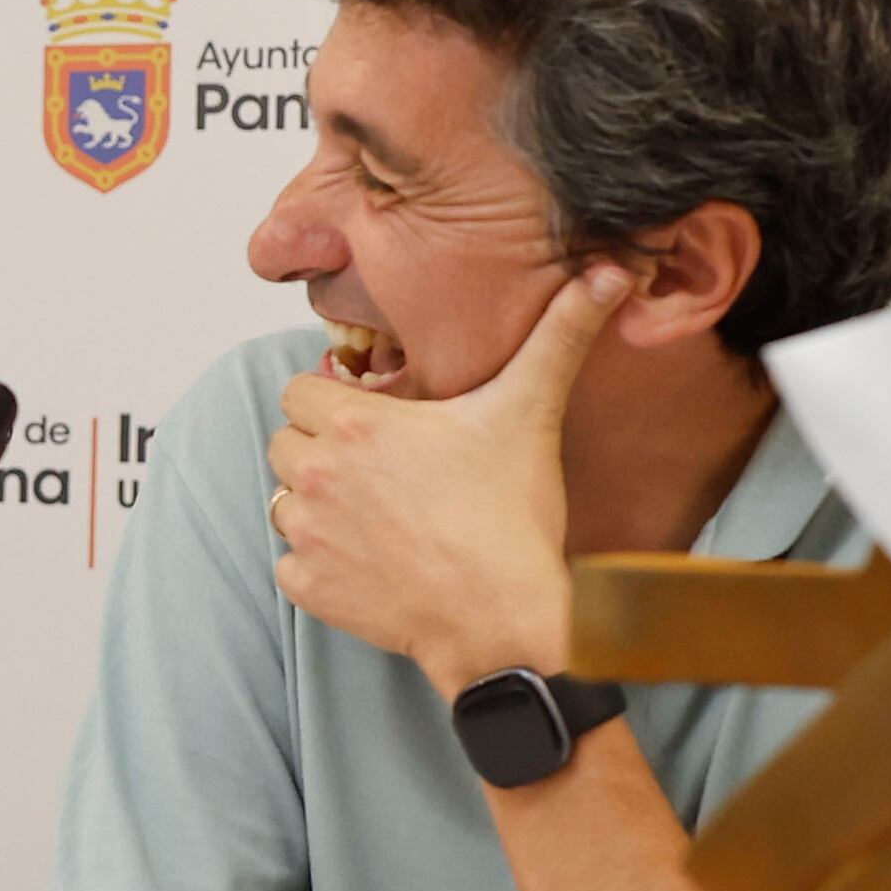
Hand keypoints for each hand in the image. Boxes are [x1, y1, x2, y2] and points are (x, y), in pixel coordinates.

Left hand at [265, 262, 625, 687]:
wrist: (503, 618)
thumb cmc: (511, 518)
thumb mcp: (531, 411)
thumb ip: (559, 335)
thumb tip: (607, 272)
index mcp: (355, 425)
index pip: (297, 391)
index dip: (331, 402)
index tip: (372, 422)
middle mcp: (317, 474)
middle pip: (285, 443)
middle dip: (322, 451)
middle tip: (380, 471)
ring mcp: (307, 535)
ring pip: (283, 502)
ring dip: (317, 505)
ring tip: (377, 515)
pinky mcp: (308, 587)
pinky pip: (289, 565)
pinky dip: (319, 565)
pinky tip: (370, 563)